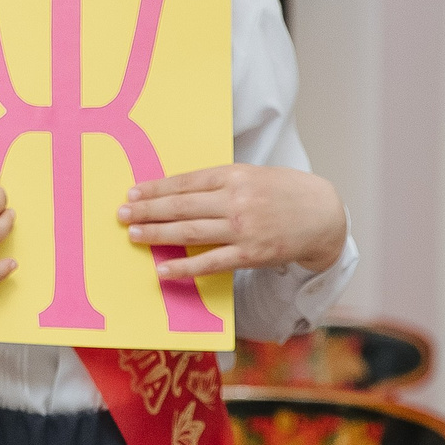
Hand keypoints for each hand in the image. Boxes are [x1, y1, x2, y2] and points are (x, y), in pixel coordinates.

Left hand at [119, 164, 346, 282]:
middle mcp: (235, 199)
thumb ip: (218, 182)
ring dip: (157, 233)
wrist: (322, 215)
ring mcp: (242, 228)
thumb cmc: (282, 192)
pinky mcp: (251, 254)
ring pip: (190, 232)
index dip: (156, 188)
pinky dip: (184, 266)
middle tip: (121, 213)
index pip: (185, 181)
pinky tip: (162, 269)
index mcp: (234, 175)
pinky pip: (210, 262)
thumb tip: (177, 190)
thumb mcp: (251, 174)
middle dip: (148, 209)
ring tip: (133, 234)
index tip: (132, 192)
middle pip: (181, 205)